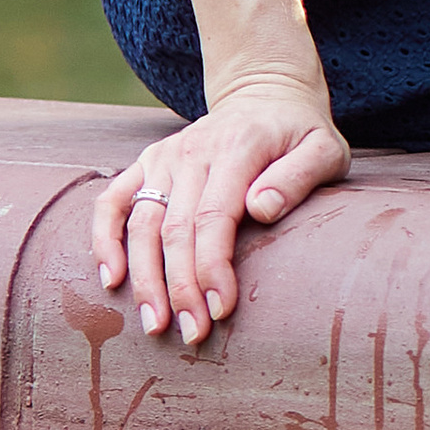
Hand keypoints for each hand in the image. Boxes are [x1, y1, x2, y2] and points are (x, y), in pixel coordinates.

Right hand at [90, 79, 350, 348]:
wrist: (265, 95)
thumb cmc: (298, 135)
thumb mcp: (324, 149)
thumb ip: (298, 176)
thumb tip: (261, 208)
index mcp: (238, 146)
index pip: (215, 215)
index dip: (213, 266)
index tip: (220, 310)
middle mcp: (194, 149)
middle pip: (176, 228)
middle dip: (180, 287)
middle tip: (191, 334)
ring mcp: (165, 155)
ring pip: (141, 222)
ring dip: (144, 278)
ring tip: (154, 324)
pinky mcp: (147, 161)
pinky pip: (113, 201)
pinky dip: (104, 239)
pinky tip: (111, 279)